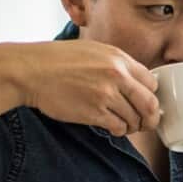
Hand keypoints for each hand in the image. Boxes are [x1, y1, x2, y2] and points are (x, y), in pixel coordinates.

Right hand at [8, 39, 159, 136]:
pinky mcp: (93, 112)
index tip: (146, 103)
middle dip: (151, 117)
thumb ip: (116, 64)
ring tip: (125, 126)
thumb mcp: (93, 51)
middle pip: (150, 104)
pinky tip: (113, 128)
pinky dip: (118, 131)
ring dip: (133, 126)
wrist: (31, 71)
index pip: (152, 82)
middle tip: (145, 123)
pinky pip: (118, 127)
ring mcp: (106, 95)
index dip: (151, 96)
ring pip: (135, 119)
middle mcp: (116, 76)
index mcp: (119, 58)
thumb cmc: (57, 60)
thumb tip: (134, 81)